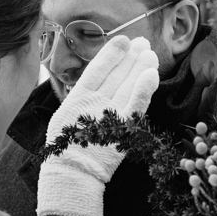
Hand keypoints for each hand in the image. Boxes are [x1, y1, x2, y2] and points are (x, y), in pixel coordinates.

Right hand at [37, 35, 158, 215]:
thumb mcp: (64, 119)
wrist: (70, 175)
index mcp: (77, 98)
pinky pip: (137, 104)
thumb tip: (92, 85)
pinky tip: (152, 74)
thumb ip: (79, 101)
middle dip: (131, 57)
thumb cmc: (64, 150)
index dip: (112, 53)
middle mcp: (94, 102)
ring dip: (141, 67)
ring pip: (128, 85)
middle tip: (143, 43)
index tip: (124, 40)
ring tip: (150, 53)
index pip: (97, 69)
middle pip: (117, 74)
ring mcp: (109, 114)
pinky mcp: (123, 129)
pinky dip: (145, 88)